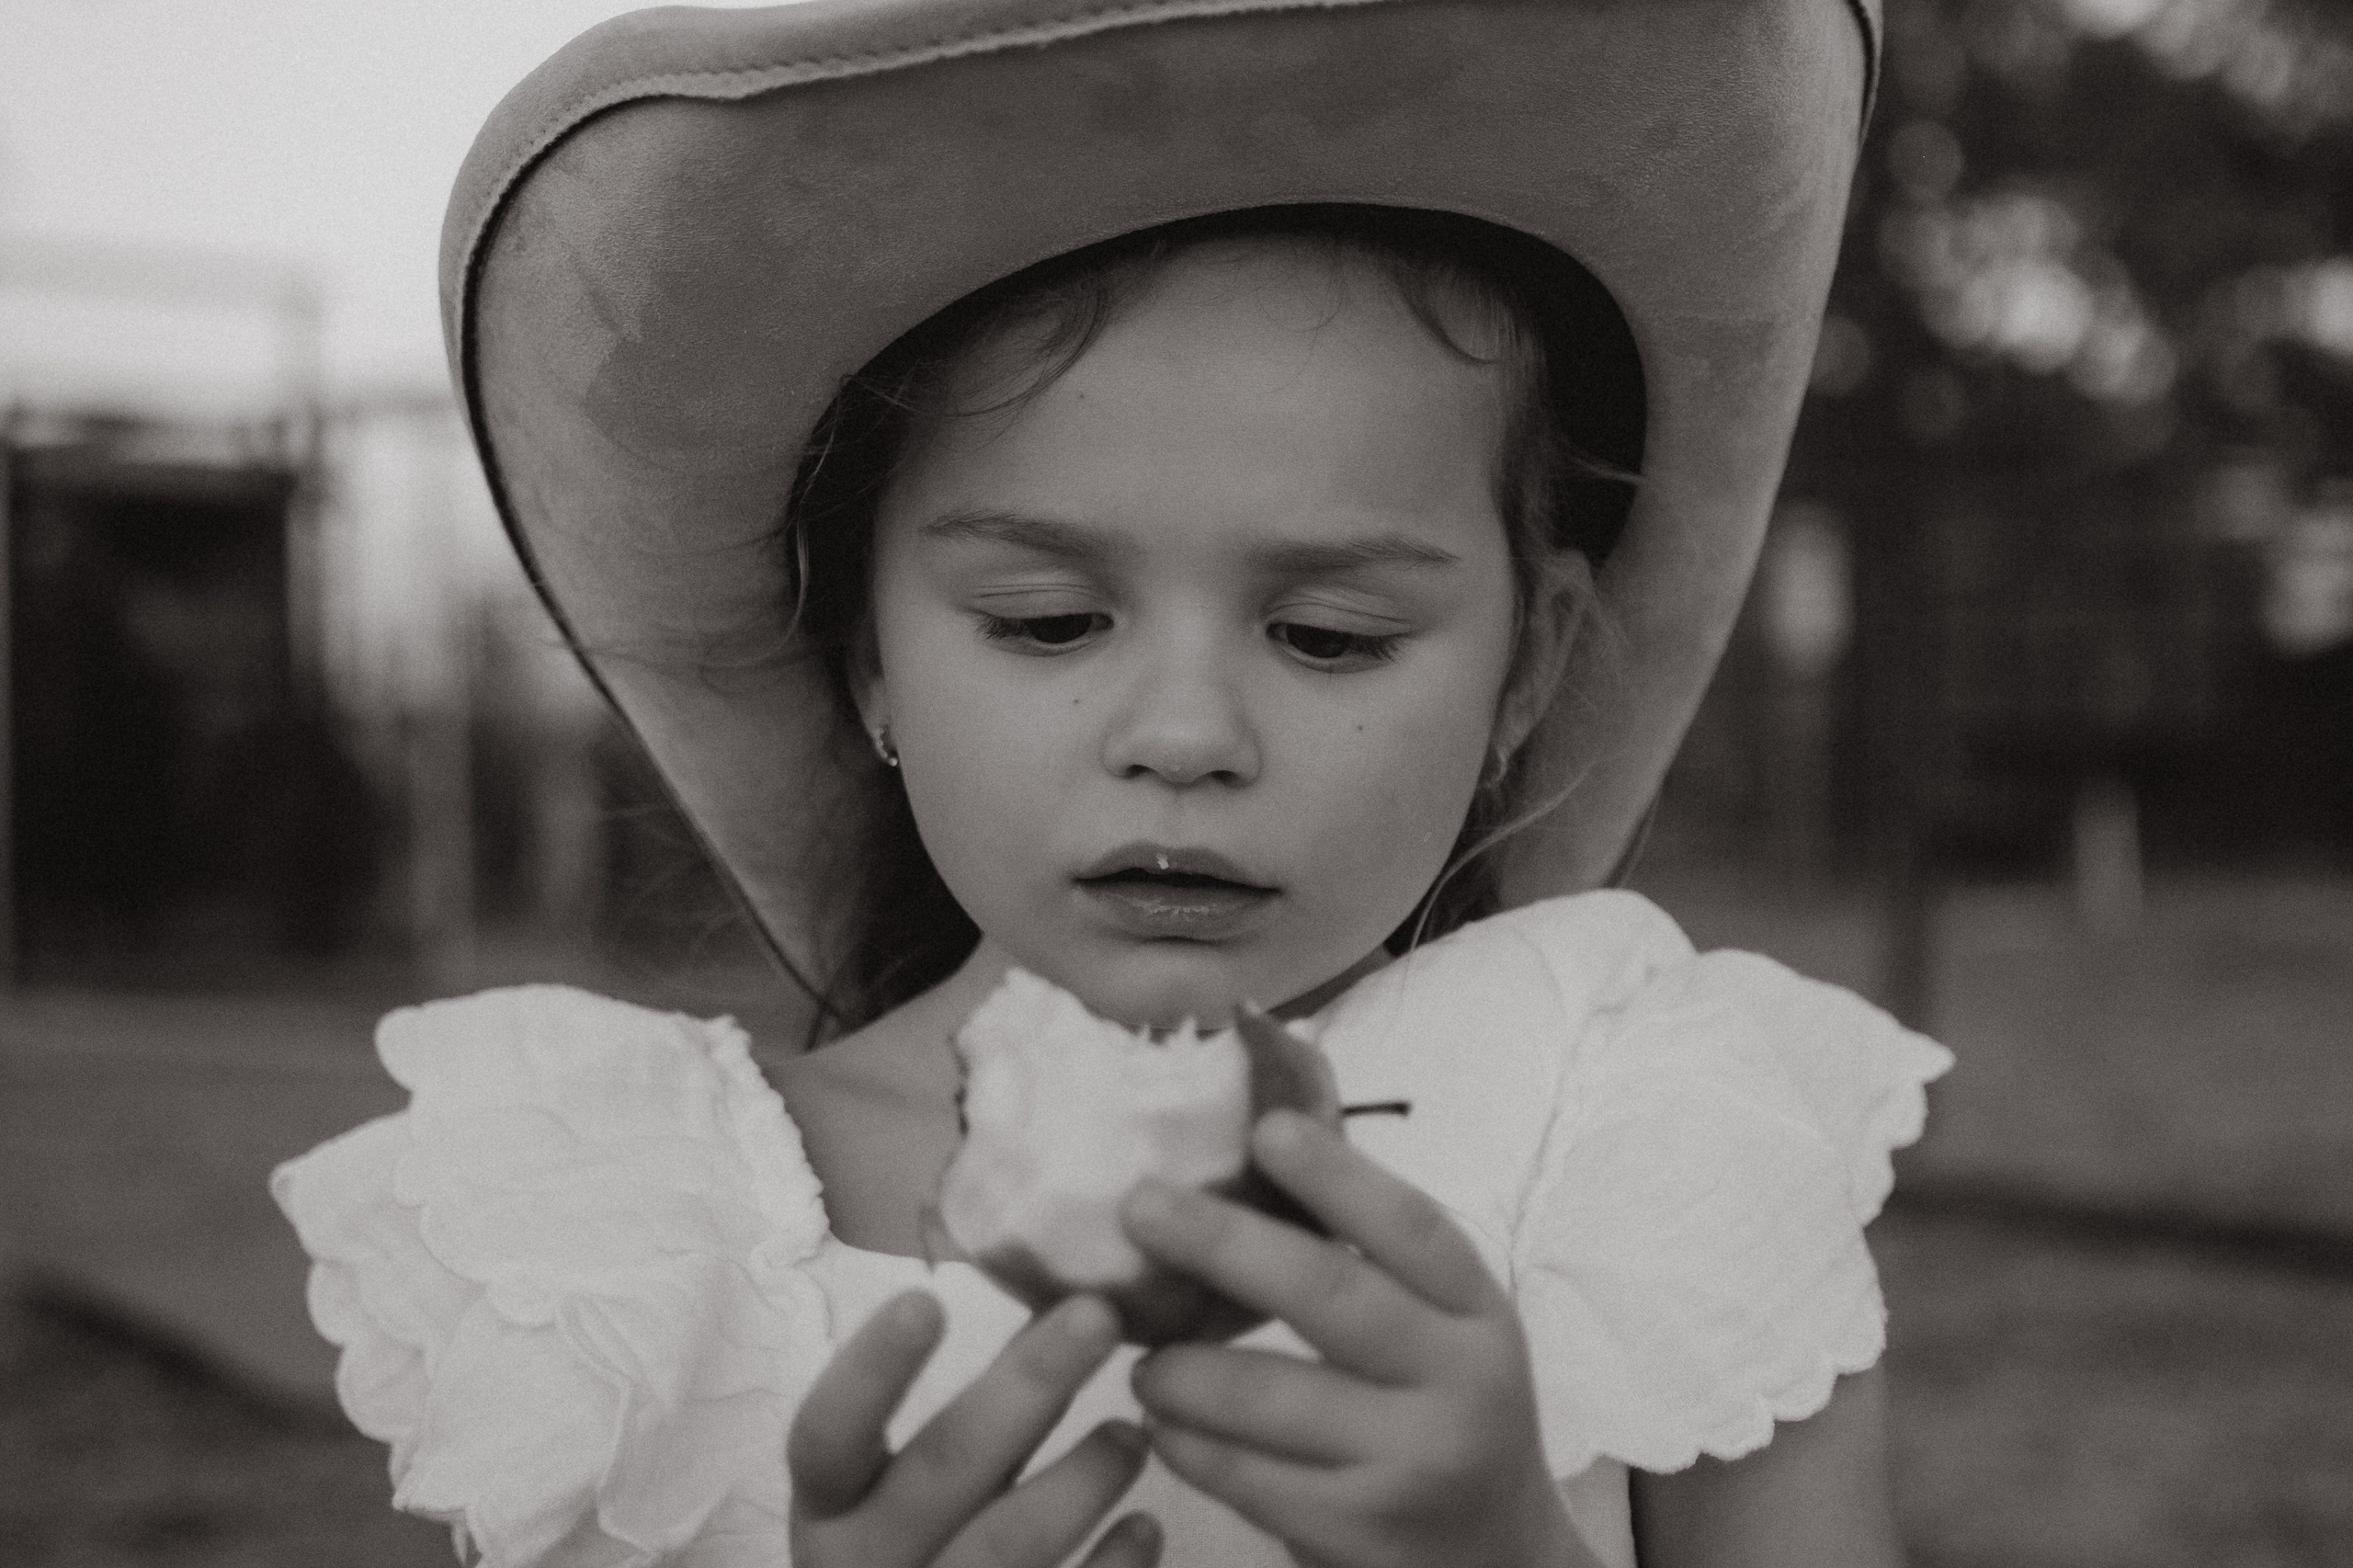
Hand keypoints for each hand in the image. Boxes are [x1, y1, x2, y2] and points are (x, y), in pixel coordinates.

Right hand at [789, 1290, 1163, 1567]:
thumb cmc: (920, 1547)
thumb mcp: (918, 1483)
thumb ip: (977, 1409)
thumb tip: (1063, 1303)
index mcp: (831, 1506)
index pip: (827, 1436)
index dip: (871, 1371)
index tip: (926, 1301)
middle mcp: (865, 1563)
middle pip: (944, 1469)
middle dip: (1026, 1387)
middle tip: (1099, 1315)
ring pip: (1007, 1546)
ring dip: (1081, 1479)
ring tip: (1133, 1433)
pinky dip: (1110, 1566)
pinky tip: (1146, 1526)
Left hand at [1119, 1111, 1598, 1567]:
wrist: (1495, 1559)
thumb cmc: (1443, 1414)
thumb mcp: (1442, 1333)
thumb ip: (1373, 1266)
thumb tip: (1249, 1159)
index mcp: (1477, 1312)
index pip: (1410, 1228)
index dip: (1337, 1174)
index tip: (1263, 1128)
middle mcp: (1456, 1381)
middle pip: (1330, 1296)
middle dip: (1223, 1244)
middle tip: (1140, 1206)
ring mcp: (1410, 1462)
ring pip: (1269, 1397)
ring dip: (1183, 1367)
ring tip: (1140, 1352)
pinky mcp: (1358, 1532)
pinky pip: (1247, 1478)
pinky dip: (1188, 1445)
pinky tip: (1157, 1425)